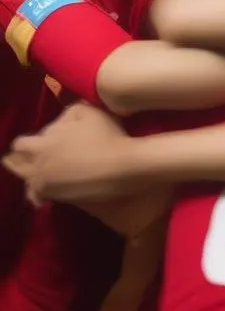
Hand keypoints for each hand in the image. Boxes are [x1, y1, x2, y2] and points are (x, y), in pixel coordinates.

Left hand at [2, 103, 138, 205]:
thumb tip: (60, 118)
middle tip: (40, 157)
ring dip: (31, 176)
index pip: (22, 142)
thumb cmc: (108, 136)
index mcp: (44, 142)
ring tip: (42, 174)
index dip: (32, 140)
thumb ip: (70, 112)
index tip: (47, 140)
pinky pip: (36, 198)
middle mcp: (38, 164)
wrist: (121, 166)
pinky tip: (45, 193)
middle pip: (17, 164)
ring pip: (25, 182)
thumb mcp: (91, 112)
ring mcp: (45, 183)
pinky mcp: (55, 197)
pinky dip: (38, 195)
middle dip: (25, 159)